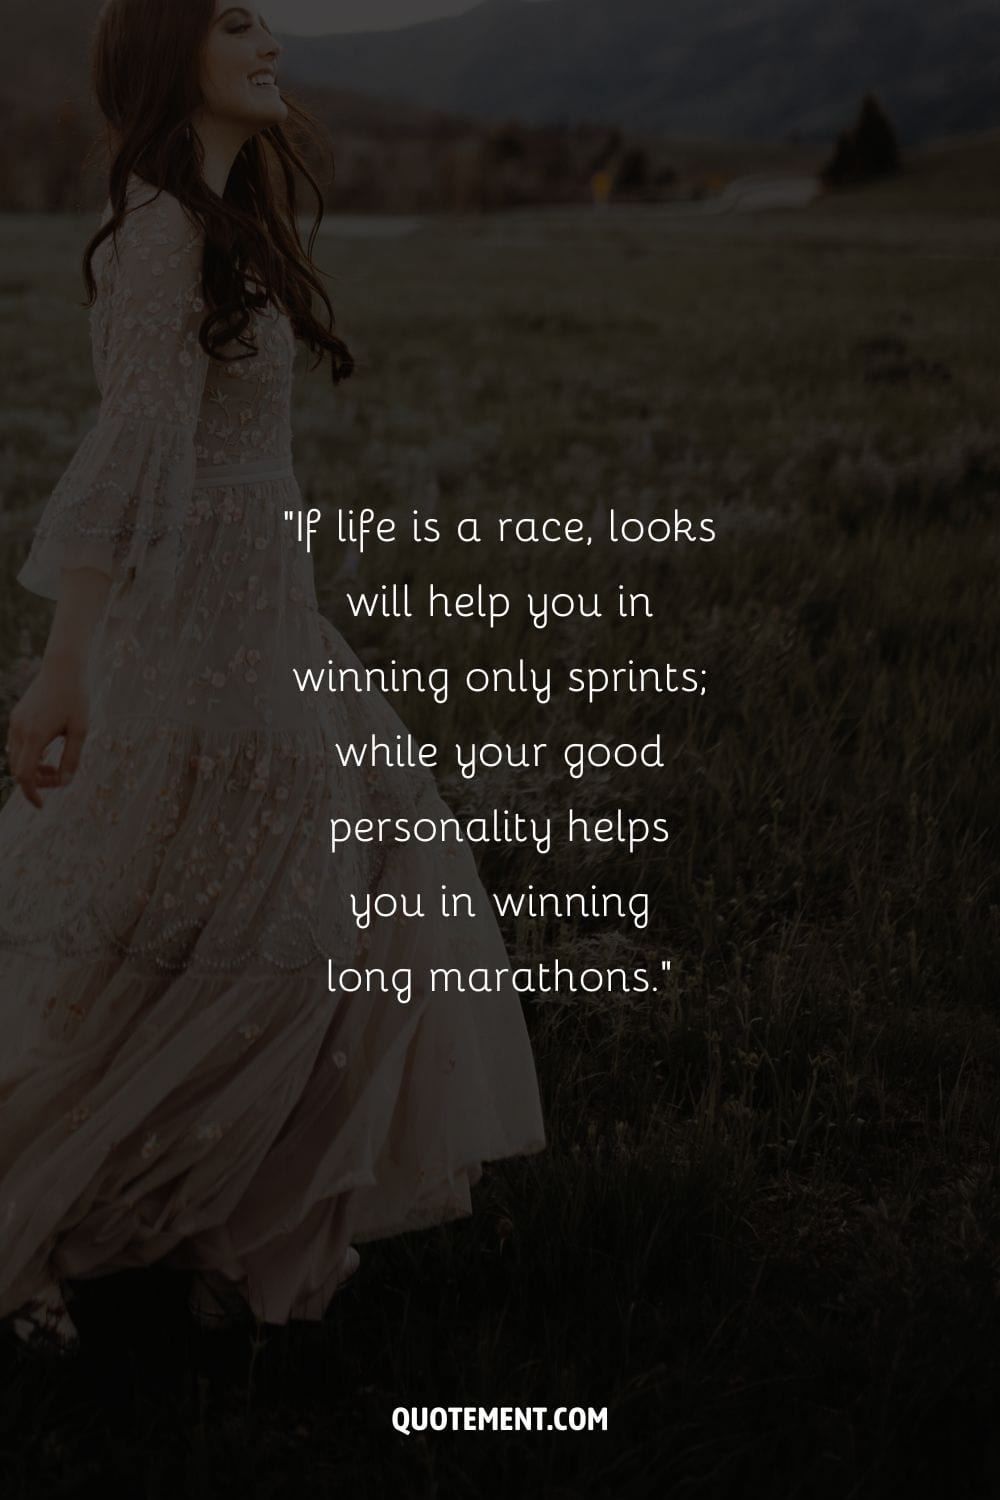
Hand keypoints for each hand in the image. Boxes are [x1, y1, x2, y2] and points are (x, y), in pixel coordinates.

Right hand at [5, 656, 88, 810]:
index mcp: (35, 736)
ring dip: (32, 768)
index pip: (24, 775)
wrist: (63, 668)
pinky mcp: (16, 717)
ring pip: (15, 758)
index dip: (32, 793)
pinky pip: (16, 745)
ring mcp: (15, 723)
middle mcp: (20, 730)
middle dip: (36, 781)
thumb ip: (73, 758)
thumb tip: (65, 781)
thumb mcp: (81, 730)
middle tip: (59, 777)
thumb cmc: (76, 698)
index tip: (41, 805)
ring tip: (54, 766)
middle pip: (19, 769)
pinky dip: (28, 755)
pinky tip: (45, 752)